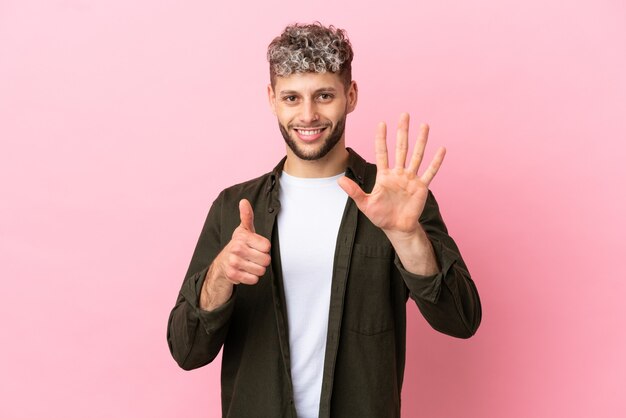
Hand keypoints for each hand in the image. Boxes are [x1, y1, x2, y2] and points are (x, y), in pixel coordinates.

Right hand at [200, 199, 270, 309]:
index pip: (267, 246)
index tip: (256, 247)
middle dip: (262, 260)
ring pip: (261, 271)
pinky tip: (245, 271)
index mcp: (242, 237)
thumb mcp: (244, 230)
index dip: (264, 248)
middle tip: (253, 257)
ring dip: (257, 270)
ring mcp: (234, 262)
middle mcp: (237, 249)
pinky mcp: (233, 275)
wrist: (223, 262)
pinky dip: (251, 278)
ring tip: (249, 264)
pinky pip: (253, 279)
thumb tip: (244, 202)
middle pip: (266, 260)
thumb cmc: (238, 245)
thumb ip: (247, 216)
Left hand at [338, 113, 444, 239]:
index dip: (381, 138)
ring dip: (420, 141)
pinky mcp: (421, 187)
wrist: (396, 228)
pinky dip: (436, 161)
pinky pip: (430, 172)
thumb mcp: (365, 204)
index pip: (382, 152)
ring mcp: (411, 178)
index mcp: (384, 175)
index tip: (382, 124)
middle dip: (402, 132)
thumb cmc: (380, 216)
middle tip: (404, 115)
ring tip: (424, 125)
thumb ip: (354, 191)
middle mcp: (398, 173)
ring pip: (417, 155)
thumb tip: (339, 181)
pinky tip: (441, 149)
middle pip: (401, 148)